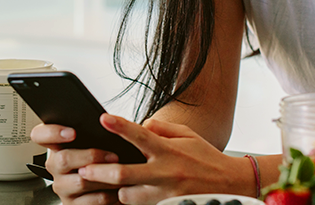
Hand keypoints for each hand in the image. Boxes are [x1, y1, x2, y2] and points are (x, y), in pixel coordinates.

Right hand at [30, 123, 121, 204]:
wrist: (109, 188)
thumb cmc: (101, 161)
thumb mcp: (95, 143)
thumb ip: (94, 133)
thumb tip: (107, 123)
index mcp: (57, 147)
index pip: (40, 135)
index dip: (53, 132)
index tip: (72, 132)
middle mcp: (55, 167)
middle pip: (63, 159)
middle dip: (91, 156)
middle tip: (113, 156)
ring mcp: (62, 187)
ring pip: (80, 181)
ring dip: (105, 176)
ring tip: (122, 172)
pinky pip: (91, 201)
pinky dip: (108, 194)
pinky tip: (118, 189)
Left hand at [77, 114, 253, 204]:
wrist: (230, 184)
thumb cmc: (205, 157)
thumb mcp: (186, 135)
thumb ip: (160, 129)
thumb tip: (139, 125)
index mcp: (169, 150)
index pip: (140, 135)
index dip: (120, 126)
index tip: (102, 118)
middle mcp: (166, 172)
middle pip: (125, 173)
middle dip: (100, 172)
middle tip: (83, 169)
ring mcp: (166, 193)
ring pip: (128, 196)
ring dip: (115, 190)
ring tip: (101, 184)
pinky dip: (130, 201)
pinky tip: (121, 195)